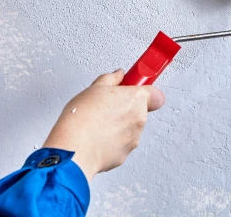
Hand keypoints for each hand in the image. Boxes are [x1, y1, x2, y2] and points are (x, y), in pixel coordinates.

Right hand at [42, 69, 164, 179]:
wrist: (74, 149)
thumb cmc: (82, 119)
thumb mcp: (94, 88)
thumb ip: (111, 79)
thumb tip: (118, 76)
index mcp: (135, 100)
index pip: (156, 94)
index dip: (145, 91)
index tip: (135, 88)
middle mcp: (139, 119)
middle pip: (140, 110)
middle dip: (126, 108)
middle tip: (108, 106)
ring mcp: (133, 138)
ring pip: (130, 128)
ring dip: (118, 125)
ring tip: (98, 123)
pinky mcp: (125, 155)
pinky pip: (121, 144)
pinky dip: (112, 141)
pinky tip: (96, 137)